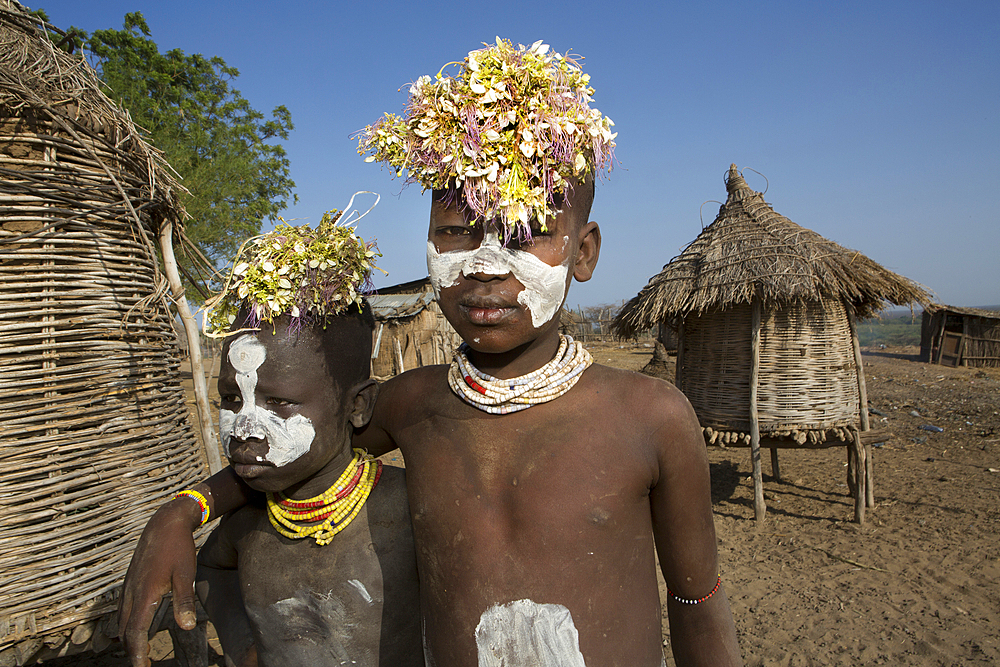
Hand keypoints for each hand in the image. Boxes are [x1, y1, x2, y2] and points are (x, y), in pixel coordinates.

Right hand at [118, 497, 200, 666]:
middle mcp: (131, 593)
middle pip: (125, 631)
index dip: (138, 653)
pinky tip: (135, 628)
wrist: (165, 523)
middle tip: (144, 665)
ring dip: (128, 639)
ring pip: (121, 621)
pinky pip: (123, 610)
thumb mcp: (186, 573)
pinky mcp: (129, 582)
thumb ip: (184, 600)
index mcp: (144, 594)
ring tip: (140, 653)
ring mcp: (128, 587)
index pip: (135, 632)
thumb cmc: (178, 547)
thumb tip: (186, 627)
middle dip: (132, 650)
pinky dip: (127, 625)